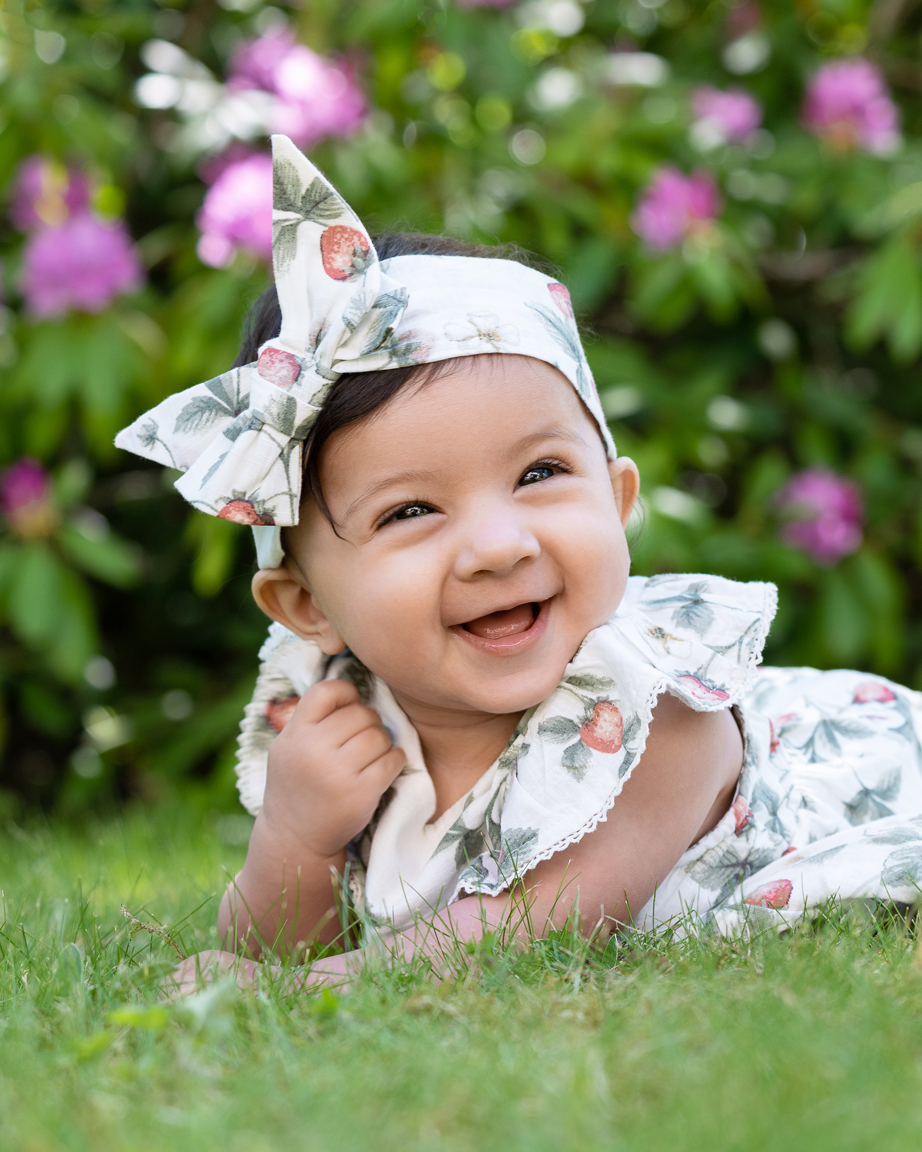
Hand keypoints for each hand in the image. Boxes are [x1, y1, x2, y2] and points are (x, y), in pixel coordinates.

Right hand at [260, 679, 405, 859]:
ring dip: (382, 744)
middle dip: (368, 723)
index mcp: (294, 734)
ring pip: (380, 736)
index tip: (350, 706)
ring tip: (370, 757)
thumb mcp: (288, 748)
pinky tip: (382, 769)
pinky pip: (394, 759)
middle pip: (361, 714)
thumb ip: (311, 720)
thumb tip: (351, 687)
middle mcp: (313, 750)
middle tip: (362, 739)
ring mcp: (338, 772)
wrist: (294, 838)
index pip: (326, 691)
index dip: (346, 693)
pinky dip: (394, 761)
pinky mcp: (361, 793)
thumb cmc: (296, 785)